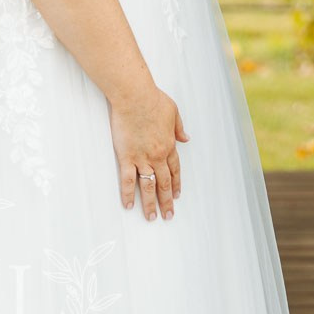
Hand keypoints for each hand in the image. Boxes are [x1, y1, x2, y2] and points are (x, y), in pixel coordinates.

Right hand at [108, 81, 188, 220]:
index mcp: (169, 145)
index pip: (174, 170)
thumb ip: (179, 127)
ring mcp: (142, 158)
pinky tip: (128, 205)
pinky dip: (128, 194)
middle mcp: (158, 155)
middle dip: (167, 201)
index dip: (176, 184)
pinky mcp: (127, 156)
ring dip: (151, 204)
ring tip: (152, 217)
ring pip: (148, 186)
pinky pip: (128, 180)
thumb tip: (186, 137)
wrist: (135, 97)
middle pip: (164, 183)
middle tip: (168, 215)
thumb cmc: (153, 100)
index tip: (176, 195)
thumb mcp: (174, 111)